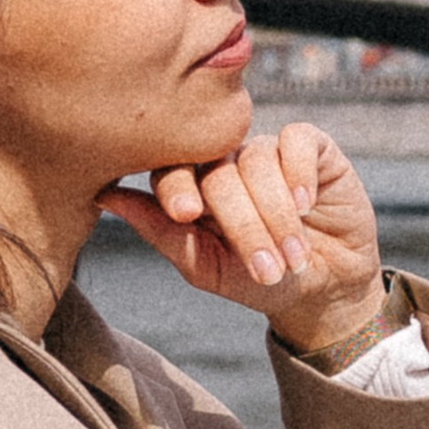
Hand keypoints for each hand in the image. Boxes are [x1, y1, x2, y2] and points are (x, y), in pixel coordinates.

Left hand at [97, 125, 387, 351]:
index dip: (176, 187)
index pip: (170, 170)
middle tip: (264, 267)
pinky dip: (300, 173)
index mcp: (191, 186)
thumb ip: (160, 232)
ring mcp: (266, 149)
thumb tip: (104, 195)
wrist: (324, 288)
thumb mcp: (206, 267)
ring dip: (277, 214)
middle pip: (217, 172)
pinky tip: (307, 205)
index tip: (186, 214)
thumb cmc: (258, 280)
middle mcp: (225, 161)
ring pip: (257, 160)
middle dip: (243, 224)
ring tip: (294, 257)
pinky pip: (296, 140)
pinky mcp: (310, 145)